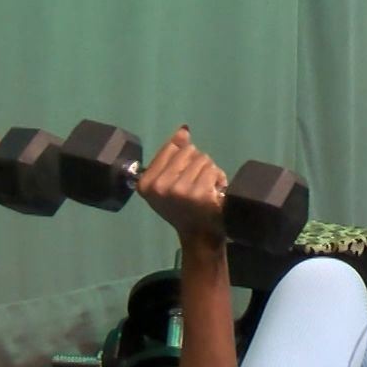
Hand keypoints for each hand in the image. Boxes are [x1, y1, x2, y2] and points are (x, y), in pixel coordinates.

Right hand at [137, 126, 226, 245]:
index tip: (182, 178)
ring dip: (209, 172)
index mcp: (147, 183)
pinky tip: (214, 193)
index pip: (171, 148)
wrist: (199, 235)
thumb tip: (183, 131)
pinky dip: (218, 179)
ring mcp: (179, 191)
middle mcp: (160, 187)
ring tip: (206, 189)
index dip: (183, 159)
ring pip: (203, 159)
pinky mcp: (199, 195)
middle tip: (197, 185)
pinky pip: (213, 170)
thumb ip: (173, 154)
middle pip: (188, 151)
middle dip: (197, 164)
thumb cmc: (184, 207)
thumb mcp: (170, 181)